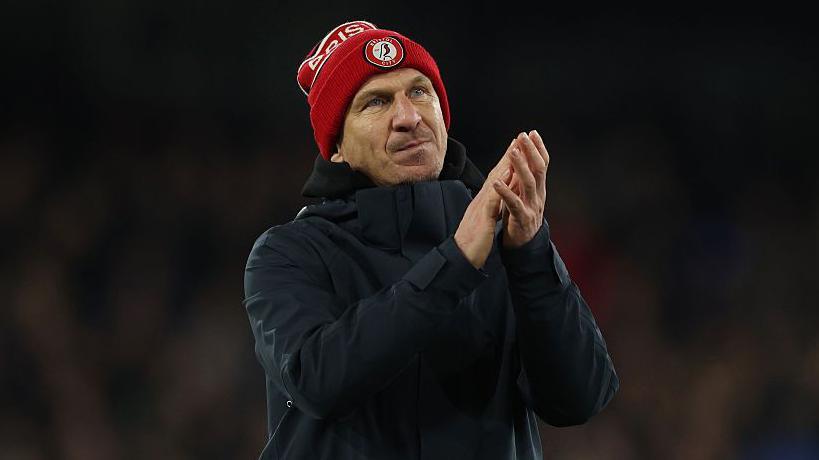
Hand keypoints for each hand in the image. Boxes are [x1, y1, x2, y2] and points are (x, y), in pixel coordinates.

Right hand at [454, 139, 517, 267]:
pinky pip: (493, 199)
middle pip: (496, 173)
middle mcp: (481, 199)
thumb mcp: (483, 219)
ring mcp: (480, 207)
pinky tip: (508, 173)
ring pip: (495, 181)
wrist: (459, 258)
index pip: (497, 178)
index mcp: (483, 201)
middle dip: (508, 155)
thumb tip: (497, 196)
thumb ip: (490, 206)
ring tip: (516, 147)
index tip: (517, 147)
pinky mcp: (482, 218)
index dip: (507, 161)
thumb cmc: (471, 241)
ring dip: (505, 163)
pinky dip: (501, 184)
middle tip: (519, 137)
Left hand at [493, 130, 548, 247]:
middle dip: (531, 152)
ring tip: (513, 152)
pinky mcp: (522, 219)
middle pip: (538, 170)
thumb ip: (524, 177)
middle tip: (524, 136)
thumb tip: (523, 156)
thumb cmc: (519, 215)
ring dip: (521, 167)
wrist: (522, 244)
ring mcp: (532, 207)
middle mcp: (538, 195)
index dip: (538, 148)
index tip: (532, 132)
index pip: (542, 164)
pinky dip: (506, 192)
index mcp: (538, 188)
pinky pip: (514, 204)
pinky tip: (497, 182)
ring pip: (529, 184)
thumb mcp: (524, 194)